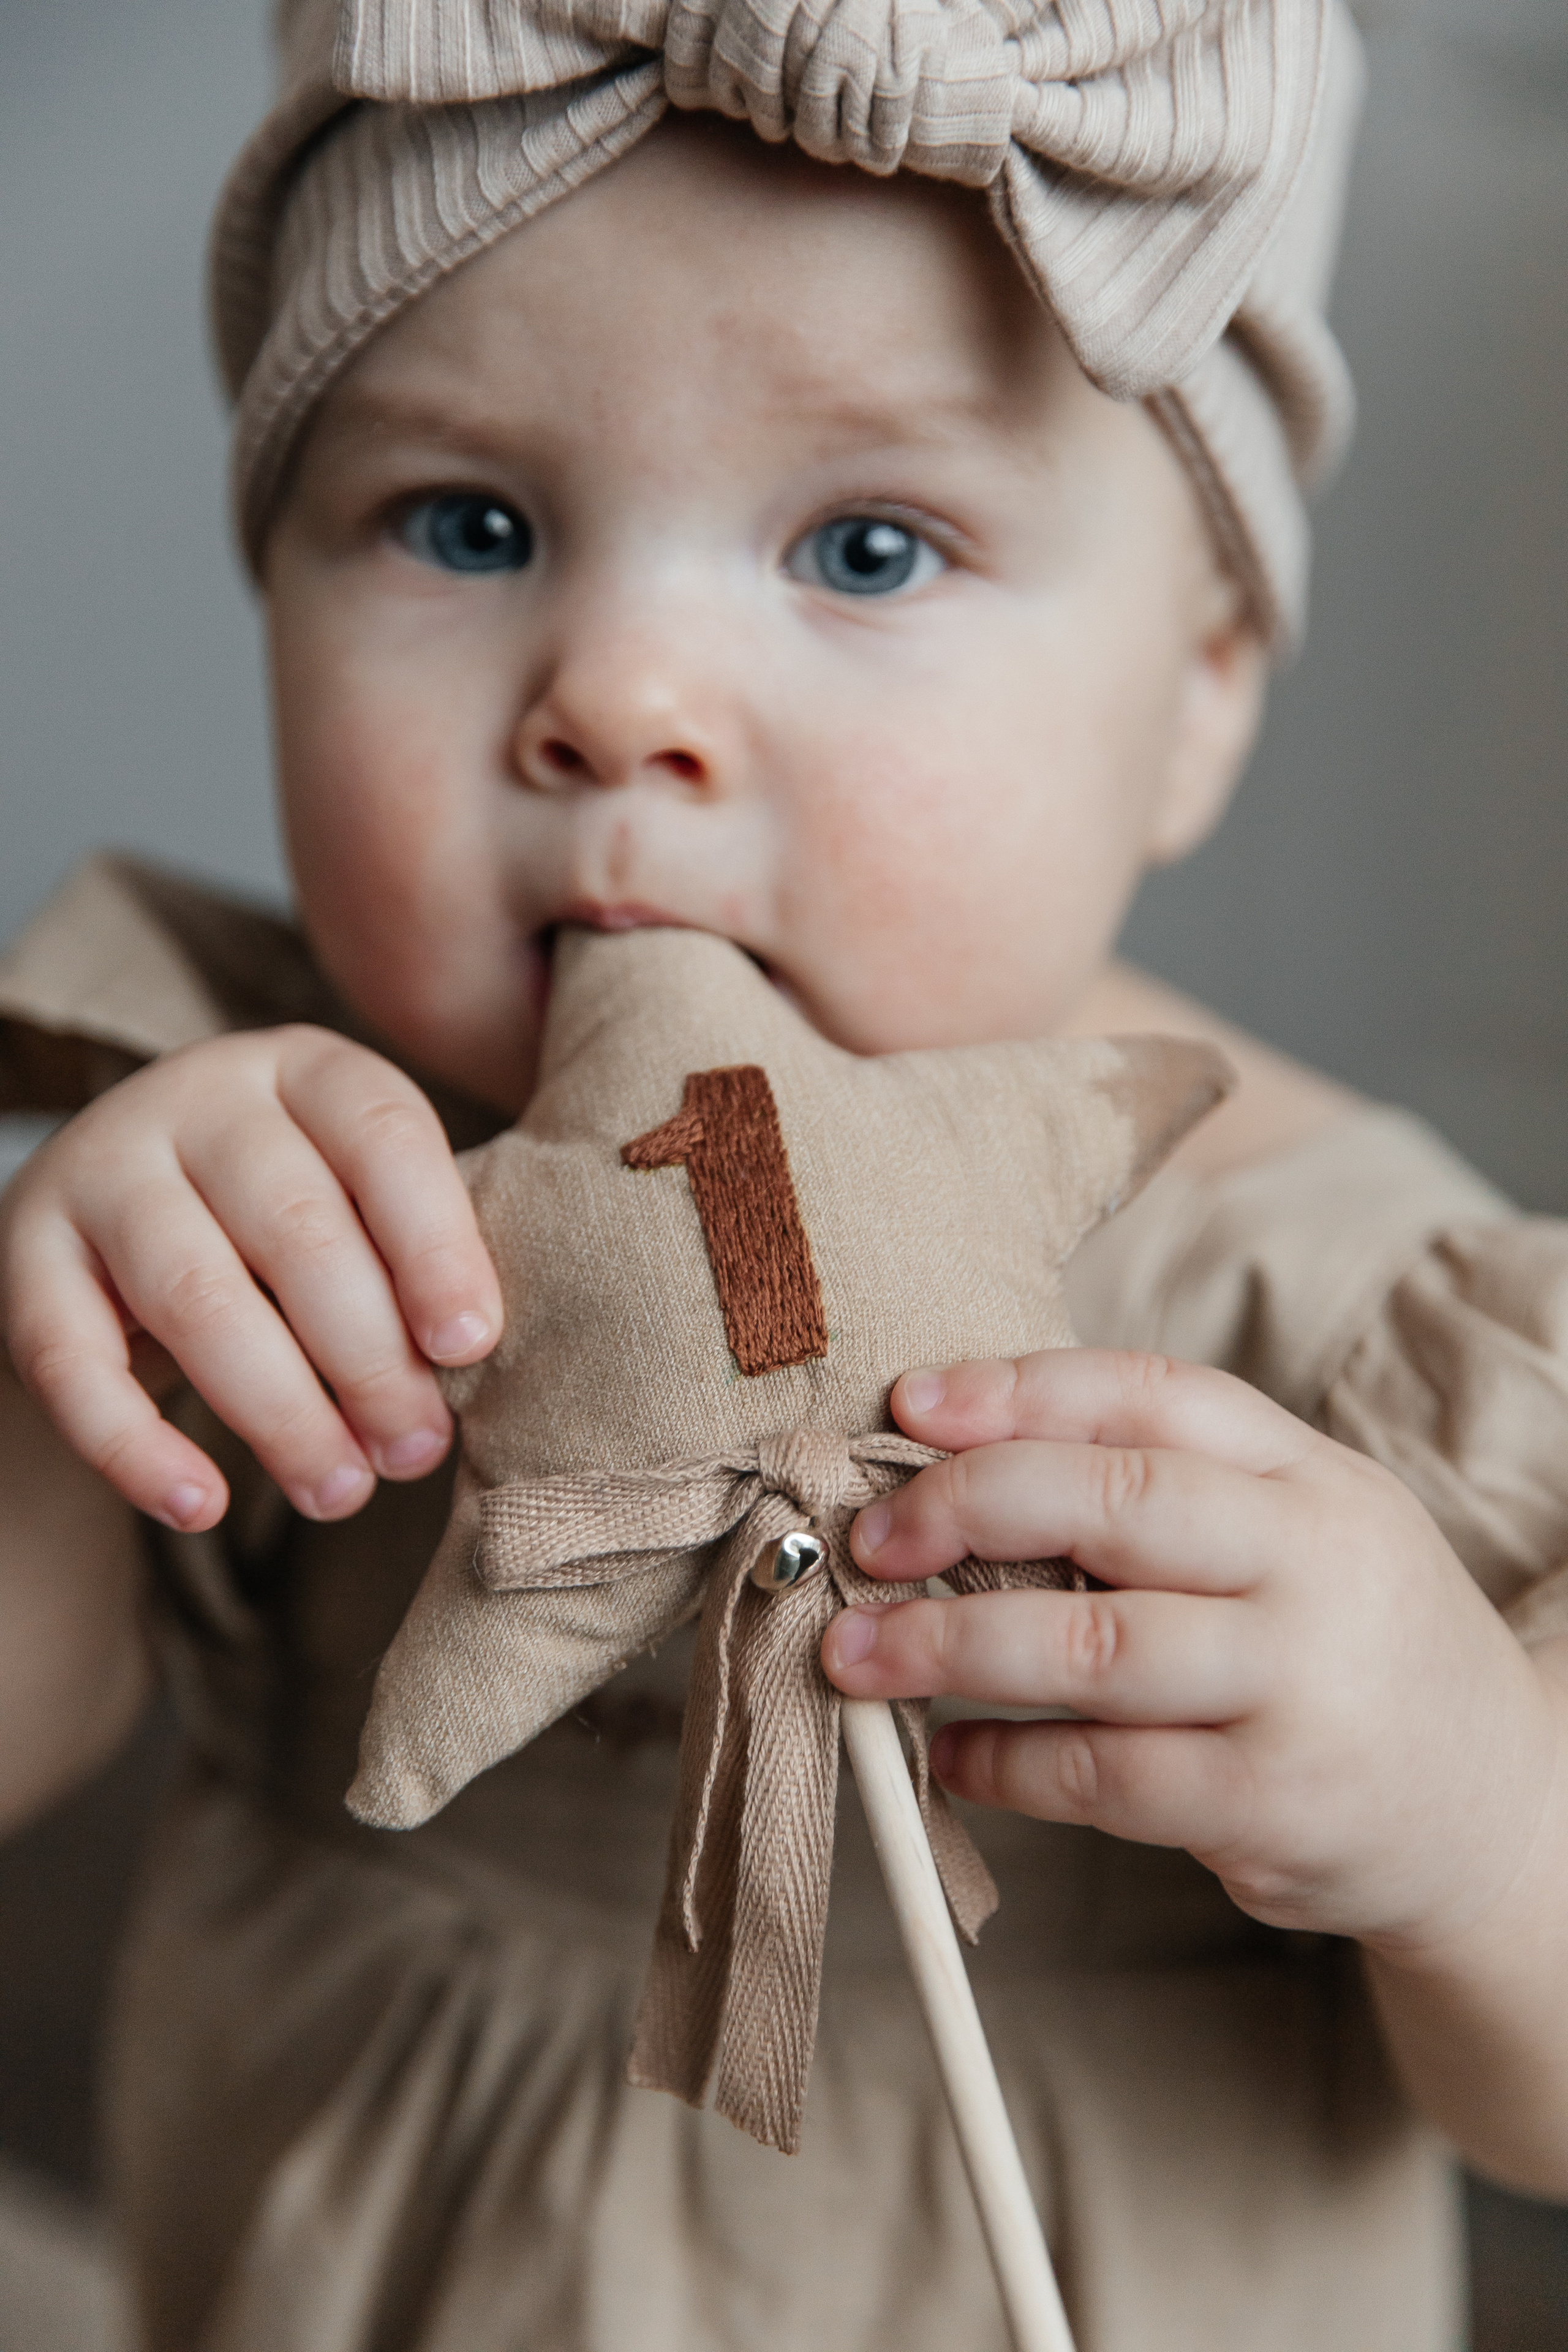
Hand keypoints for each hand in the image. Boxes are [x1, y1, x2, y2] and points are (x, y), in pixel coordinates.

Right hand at [0, 1027, 501, 1532]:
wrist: (121, 1203)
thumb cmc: (289, 1214)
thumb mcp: (360, 1198)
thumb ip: (411, 1260)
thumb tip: (460, 1370)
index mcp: (307, 1070)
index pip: (384, 1139)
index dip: (434, 1246)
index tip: (469, 1346)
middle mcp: (199, 1097)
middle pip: (295, 1228)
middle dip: (367, 1358)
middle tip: (413, 1451)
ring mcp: (102, 1168)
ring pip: (196, 1296)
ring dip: (278, 1412)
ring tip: (338, 1492)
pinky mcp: (27, 1251)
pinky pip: (71, 1361)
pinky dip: (134, 1446)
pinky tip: (199, 1506)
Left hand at [822, 1349, 1561, 1954]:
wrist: (1495, 1807)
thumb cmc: (1346, 1645)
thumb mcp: (1300, 1532)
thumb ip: (1166, 1492)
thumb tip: (955, 1469)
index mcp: (1309, 1475)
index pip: (1152, 1392)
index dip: (1018, 1390)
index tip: (908, 1404)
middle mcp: (1314, 1564)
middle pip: (1117, 1500)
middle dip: (967, 1505)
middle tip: (870, 1538)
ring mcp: (1300, 1687)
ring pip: (1093, 1646)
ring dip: (951, 1645)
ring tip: (860, 1653)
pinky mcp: (1276, 1806)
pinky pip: (1106, 1778)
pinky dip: (1006, 1765)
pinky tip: (953, 1755)